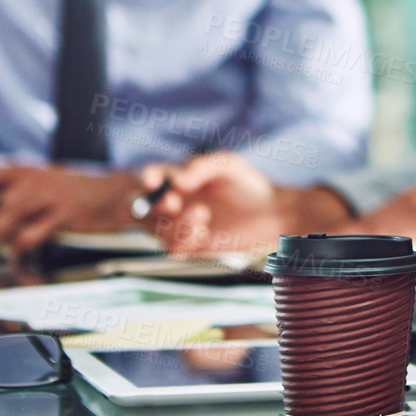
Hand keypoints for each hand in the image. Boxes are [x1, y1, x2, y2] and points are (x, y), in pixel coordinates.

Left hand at [0, 165, 140, 254]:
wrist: (117, 194)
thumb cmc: (74, 194)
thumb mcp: (41, 187)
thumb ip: (12, 198)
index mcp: (23, 170)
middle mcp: (32, 179)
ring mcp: (48, 195)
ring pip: (5, 219)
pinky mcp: (64, 213)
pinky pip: (30, 237)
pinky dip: (19, 253)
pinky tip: (20, 260)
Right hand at [141, 152, 347, 254]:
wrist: (270, 214)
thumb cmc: (248, 184)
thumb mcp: (229, 166)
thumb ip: (203, 167)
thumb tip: (178, 180)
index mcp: (179, 179)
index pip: (152, 177)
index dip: (147, 179)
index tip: (152, 181)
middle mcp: (174, 203)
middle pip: (144, 207)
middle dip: (154, 205)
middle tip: (174, 202)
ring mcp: (179, 226)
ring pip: (158, 229)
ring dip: (175, 223)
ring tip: (203, 214)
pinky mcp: (190, 247)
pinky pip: (173, 250)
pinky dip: (183, 243)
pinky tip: (203, 234)